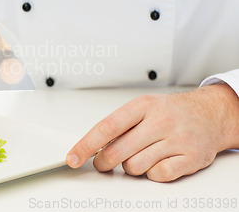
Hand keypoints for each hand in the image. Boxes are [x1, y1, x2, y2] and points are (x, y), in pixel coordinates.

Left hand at [66, 84, 238, 181]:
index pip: (107, 127)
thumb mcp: (142, 107)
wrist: (209, 114)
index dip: (86, 145)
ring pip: (135, 166)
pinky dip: (151, 174)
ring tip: (140, 155)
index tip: (73, 157)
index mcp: (142, 105)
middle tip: (104, 162)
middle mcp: (160, 121)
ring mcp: (177, 139)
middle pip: (117, 152)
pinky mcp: (190, 158)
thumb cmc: (169, 112)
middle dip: (104, 162)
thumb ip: (118, 125)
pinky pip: (157, 176)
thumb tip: (91, 147)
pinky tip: (157, 162)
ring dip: (130, 167)